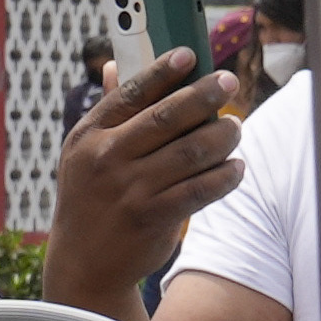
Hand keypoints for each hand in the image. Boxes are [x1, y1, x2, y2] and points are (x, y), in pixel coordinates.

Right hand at [37, 48, 248, 315]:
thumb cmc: (91, 199)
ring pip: (191, 151)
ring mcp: (129, 189)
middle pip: (167, 116)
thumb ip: (108, 112)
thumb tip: (116, 65)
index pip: (130, 92)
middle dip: (204, 95)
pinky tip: (236, 168)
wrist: (85, 265)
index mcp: (88, 135)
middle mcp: (106, 158)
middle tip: (228, 83)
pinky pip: (201, 188)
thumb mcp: (85, 154)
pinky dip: (225, 175)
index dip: (162, 70)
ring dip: (222, 136)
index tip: (190, 54)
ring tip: (234, 128)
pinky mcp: (152, 217)